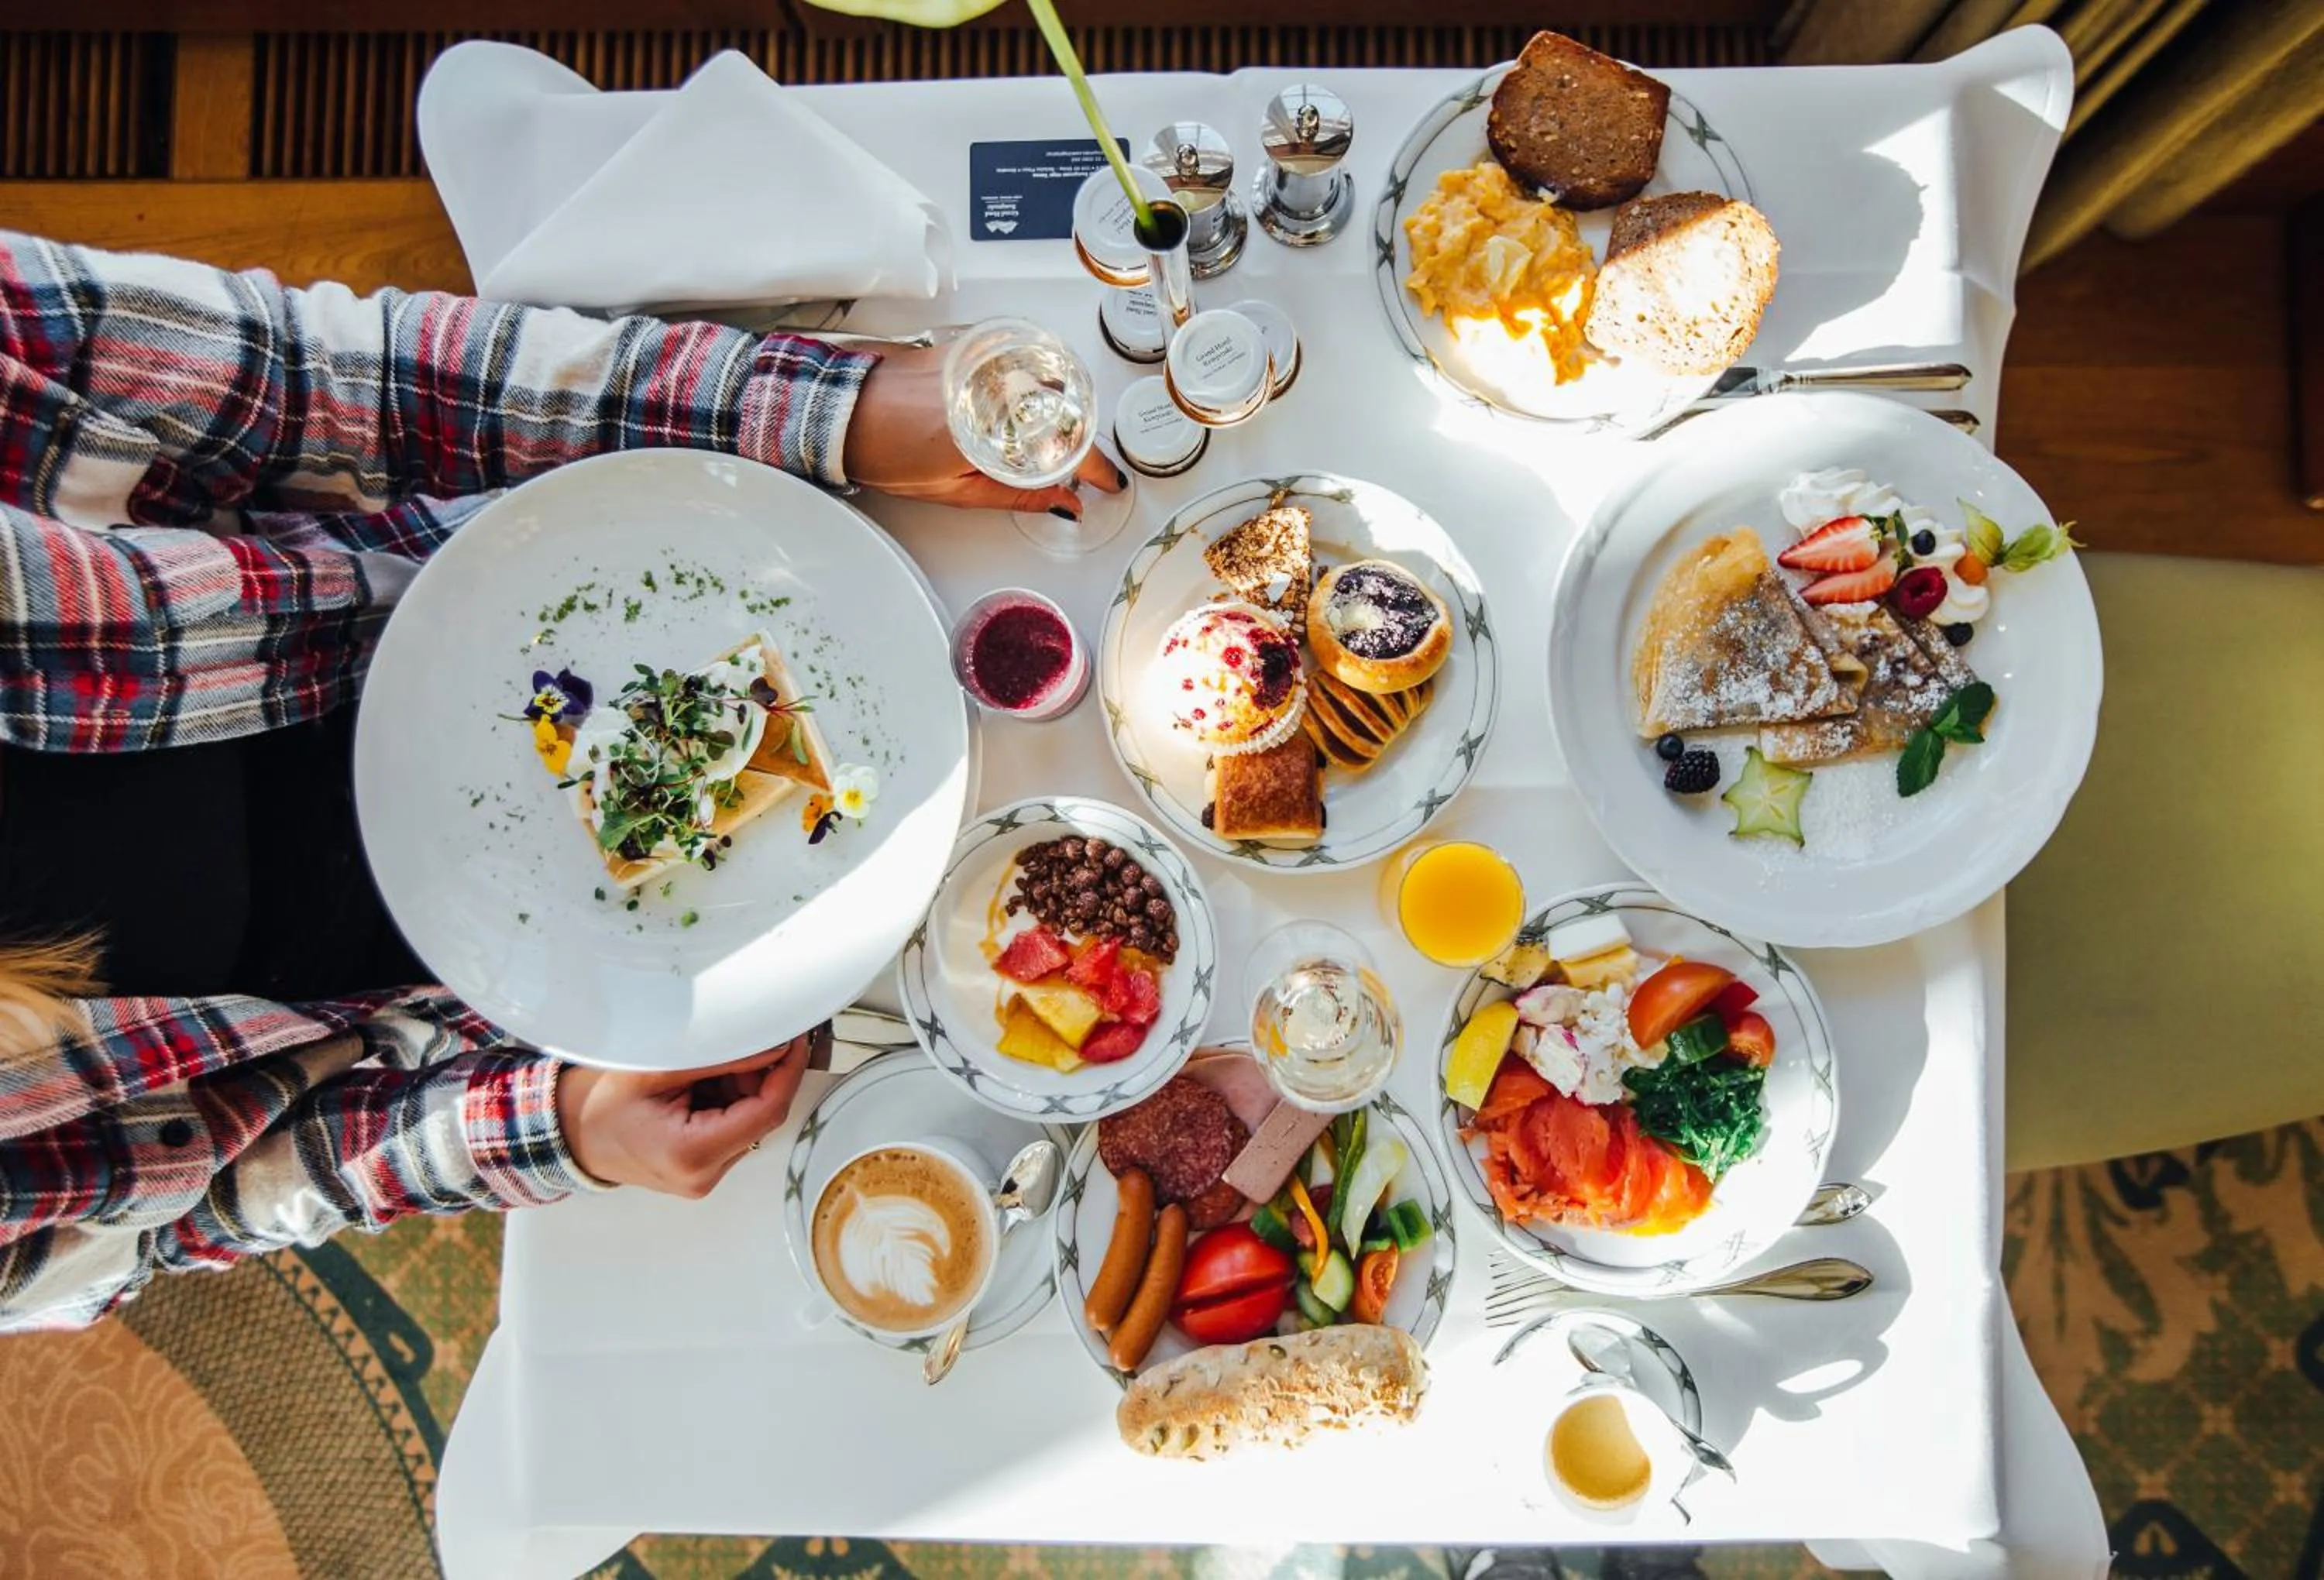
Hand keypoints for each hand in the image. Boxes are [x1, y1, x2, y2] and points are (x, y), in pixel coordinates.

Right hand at [554, 1034, 811, 1197]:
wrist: (568, 1134)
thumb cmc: (597, 1104)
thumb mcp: (657, 1069)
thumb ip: (722, 1058)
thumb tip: (773, 1047)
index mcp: (692, 1154)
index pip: (766, 1111)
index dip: (786, 1072)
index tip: (793, 1041)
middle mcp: (703, 1176)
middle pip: (761, 1117)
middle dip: (759, 1076)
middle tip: (737, 1043)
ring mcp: (703, 1178)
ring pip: (749, 1121)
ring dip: (740, 1087)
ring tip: (701, 1068)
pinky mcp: (701, 1170)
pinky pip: (731, 1129)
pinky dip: (726, 1101)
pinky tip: (698, 1085)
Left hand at [841, 344, 1126, 517]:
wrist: (843, 411)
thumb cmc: (884, 451)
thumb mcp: (955, 492)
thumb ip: (1016, 495)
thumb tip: (1061, 502)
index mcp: (990, 431)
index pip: (1065, 447)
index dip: (1096, 468)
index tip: (1106, 482)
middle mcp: (991, 389)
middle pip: (1066, 409)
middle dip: (1079, 440)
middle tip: (1078, 467)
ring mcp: (982, 364)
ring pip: (1047, 383)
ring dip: (1059, 412)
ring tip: (1046, 442)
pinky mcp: (970, 349)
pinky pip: (1021, 365)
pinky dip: (1034, 388)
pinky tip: (1025, 410)